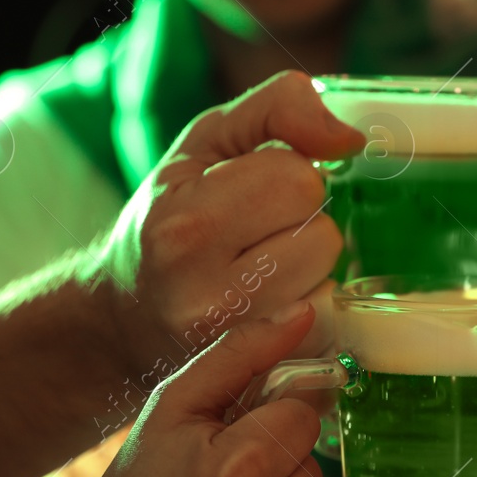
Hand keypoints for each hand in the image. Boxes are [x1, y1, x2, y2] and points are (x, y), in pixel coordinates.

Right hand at [92, 70, 362, 371]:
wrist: (128, 314)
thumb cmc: (173, 215)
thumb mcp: (208, 140)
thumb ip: (277, 109)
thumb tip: (349, 139)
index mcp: (184, 224)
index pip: (298, 180)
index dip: (287, 176)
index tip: (250, 191)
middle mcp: (203, 291)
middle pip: (323, 235)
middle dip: (303, 223)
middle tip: (256, 231)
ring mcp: (234, 342)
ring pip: (330, 280)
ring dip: (309, 266)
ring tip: (260, 265)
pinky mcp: (259, 368)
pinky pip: (328, 323)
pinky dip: (310, 307)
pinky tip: (269, 301)